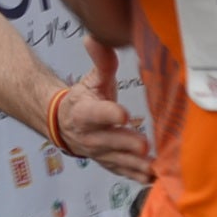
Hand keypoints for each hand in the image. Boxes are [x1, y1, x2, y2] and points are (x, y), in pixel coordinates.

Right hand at [56, 37, 148, 177]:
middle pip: (108, 141)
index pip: (95, 114)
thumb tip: (94, 36)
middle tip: (143, 145)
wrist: (64, 125)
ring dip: (134, 166)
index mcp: (84, 112)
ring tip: (152, 168)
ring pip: (116, 161)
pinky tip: (152, 180)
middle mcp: (90, 135)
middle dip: (125, 144)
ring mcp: (99, 153)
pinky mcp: (108, 163)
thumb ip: (100, 61)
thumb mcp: (92, 80)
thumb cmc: (84, 99)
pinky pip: (121, 172)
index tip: (123, 114)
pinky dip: (135, 177)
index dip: (108, 114)